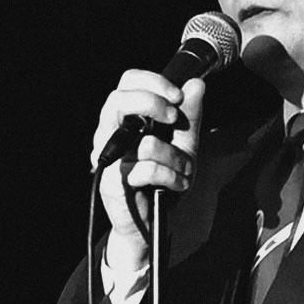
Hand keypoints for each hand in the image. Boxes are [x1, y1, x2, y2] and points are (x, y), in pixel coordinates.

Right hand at [91, 70, 204, 256]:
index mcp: (126, 118)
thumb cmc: (163, 179)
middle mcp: (109, 134)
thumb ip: (190, 115)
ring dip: (175, 158)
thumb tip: (196, 84)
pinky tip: (174, 184)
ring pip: (144, 142)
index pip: (127, 82)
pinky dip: (170, 177)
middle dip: (153, 103)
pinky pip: (147, 170)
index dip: (152, 82)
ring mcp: (107, 158)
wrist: (152, 221)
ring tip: (182, 170)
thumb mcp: (185, 143)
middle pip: (119, 99)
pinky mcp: (110, 182)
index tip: (177, 95)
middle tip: (174, 117)